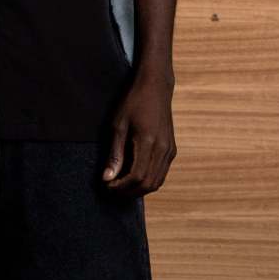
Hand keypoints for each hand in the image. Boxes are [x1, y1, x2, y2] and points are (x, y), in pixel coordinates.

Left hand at [101, 74, 175, 195]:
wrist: (155, 87)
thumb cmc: (133, 102)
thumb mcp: (118, 125)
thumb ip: (115, 154)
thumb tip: (107, 178)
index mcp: (149, 142)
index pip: (136, 176)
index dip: (121, 186)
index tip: (106, 185)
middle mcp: (163, 149)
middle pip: (148, 184)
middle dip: (129, 192)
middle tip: (112, 189)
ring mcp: (170, 150)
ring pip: (157, 182)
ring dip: (138, 189)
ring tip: (121, 186)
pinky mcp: (172, 149)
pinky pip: (161, 173)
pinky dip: (148, 181)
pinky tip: (133, 178)